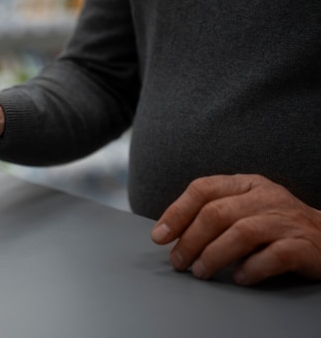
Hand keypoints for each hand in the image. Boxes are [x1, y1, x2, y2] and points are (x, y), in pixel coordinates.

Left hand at [151, 174, 320, 285]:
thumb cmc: (275, 223)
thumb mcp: (244, 207)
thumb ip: (213, 213)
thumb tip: (170, 234)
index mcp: (245, 183)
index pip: (203, 189)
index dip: (176, 212)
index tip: (159, 236)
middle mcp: (265, 196)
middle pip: (216, 213)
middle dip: (190, 240)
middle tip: (178, 262)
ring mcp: (285, 219)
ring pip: (241, 233)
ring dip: (214, 255)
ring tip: (200, 271)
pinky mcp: (304, 245)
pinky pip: (273, 256)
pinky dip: (251, 269)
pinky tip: (239, 278)